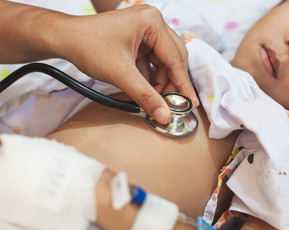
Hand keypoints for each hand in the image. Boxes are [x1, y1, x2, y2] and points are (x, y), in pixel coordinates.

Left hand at [58, 5, 198, 123]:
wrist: (64, 39)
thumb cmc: (88, 46)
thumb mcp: (120, 74)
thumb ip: (145, 96)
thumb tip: (164, 116)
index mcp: (152, 22)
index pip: (175, 58)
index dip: (183, 83)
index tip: (191, 103)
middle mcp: (152, 22)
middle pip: (173, 59)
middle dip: (170, 83)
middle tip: (171, 104)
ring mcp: (145, 30)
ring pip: (163, 62)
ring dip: (159, 82)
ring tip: (154, 99)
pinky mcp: (138, 39)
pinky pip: (151, 61)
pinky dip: (149, 77)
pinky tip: (144, 89)